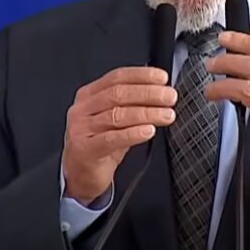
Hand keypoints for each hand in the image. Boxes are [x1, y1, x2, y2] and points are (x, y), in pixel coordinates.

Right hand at [62, 67, 176, 205]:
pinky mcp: (85, 149)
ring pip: (117, 115)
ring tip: (167, 115)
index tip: (163, 78)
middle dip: (148, 93)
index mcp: (89, 95)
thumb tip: (160, 91)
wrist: (79, 174)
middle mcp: (82, 108)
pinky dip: (133, 133)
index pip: (117, 77)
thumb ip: (131, 104)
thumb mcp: (114, 120)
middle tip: (170, 97)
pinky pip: (112, 138)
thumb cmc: (100, 144)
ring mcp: (81, 128)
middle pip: (118, 94)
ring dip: (147, 113)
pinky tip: (149, 131)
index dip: (142, 76)